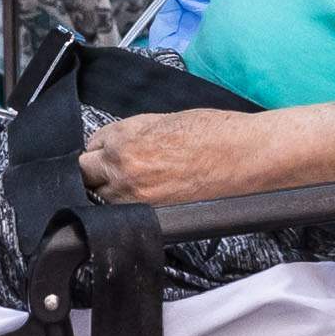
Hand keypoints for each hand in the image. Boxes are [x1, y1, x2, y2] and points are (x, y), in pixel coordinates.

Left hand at [78, 104, 334, 204]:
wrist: (247, 156)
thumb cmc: (215, 132)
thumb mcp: (164, 120)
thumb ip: (131, 133)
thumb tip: (113, 144)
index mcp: (125, 138)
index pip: (90, 146)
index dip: (101, 149)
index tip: (110, 152)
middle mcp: (123, 168)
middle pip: (86, 174)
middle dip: (98, 170)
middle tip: (118, 169)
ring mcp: (135, 196)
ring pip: (103, 197)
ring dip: (113, 190)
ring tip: (142, 183)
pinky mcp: (152, 215)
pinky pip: (126, 212)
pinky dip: (132, 206)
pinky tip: (152, 195)